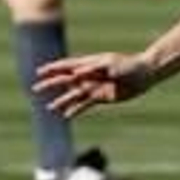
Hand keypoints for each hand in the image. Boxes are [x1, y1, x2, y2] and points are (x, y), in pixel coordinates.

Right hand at [34, 53, 151, 117]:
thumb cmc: (128, 65)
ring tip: (50, 107)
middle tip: (36, 88)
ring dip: (62, 100)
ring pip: (73, 94)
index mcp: (89, 64)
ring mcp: (94, 87)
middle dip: (51, 83)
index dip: (53, 68)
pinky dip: (76, 109)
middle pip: (65, 80)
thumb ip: (92, 69)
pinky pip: (85, 104)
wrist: (144, 75)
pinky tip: (66, 115)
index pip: (67, 65)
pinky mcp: (101, 97)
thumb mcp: (110, 65)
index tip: (40, 71)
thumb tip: (75, 74)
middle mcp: (89, 76)